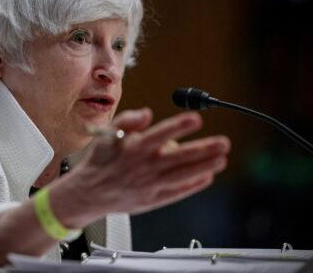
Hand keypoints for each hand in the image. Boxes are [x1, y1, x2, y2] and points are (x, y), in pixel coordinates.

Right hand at [65, 108, 229, 221]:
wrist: (88, 193)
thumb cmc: (100, 161)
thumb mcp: (106, 135)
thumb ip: (126, 120)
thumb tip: (147, 113)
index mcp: (133, 149)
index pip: (160, 135)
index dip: (179, 126)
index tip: (196, 119)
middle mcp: (144, 167)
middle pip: (179, 158)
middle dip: (203, 150)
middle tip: (223, 143)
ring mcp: (150, 185)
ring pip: (182, 175)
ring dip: (204, 167)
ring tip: (222, 159)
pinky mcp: (152, 199)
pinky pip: (177, 192)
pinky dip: (193, 186)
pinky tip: (206, 177)